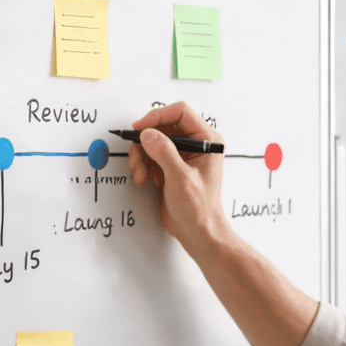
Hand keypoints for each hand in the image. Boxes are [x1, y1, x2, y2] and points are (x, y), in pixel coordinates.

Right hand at [126, 102, 227, 250]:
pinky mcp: (170, 166)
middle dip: (145, 142)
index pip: (180, 113)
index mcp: (207, 140)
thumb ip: (165, 154)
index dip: (157, 116)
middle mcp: (196, 144)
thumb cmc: (200, 209)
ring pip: (153, 142)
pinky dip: (143, 165)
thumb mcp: (181, 180)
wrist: (198, 232)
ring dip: (141, 156)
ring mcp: (182, 155)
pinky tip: (145, 179)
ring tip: (140, 174)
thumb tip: (148, 135)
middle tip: (137, 158)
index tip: (140, 128)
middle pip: (162, 127)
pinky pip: (150, 156)